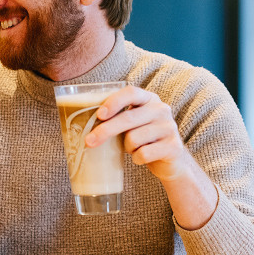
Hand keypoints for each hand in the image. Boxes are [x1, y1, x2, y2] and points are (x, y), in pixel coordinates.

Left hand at [84, 86, 216, 228]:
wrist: (171, 162)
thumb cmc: (143, 140)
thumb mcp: (131, 125)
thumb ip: (116, 118)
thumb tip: (81, 123)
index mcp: (149, 99)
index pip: (131, 92)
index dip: (114, 102)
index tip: (99, 114)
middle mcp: (162, 109)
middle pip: (128, 118)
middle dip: (105, 131)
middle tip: (88, 142)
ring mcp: (169, 127)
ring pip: (134, 139)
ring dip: (127, 148)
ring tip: (132, 149)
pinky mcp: (173, 147)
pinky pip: (144, 154)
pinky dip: (137, 159)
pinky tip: (141, 157)